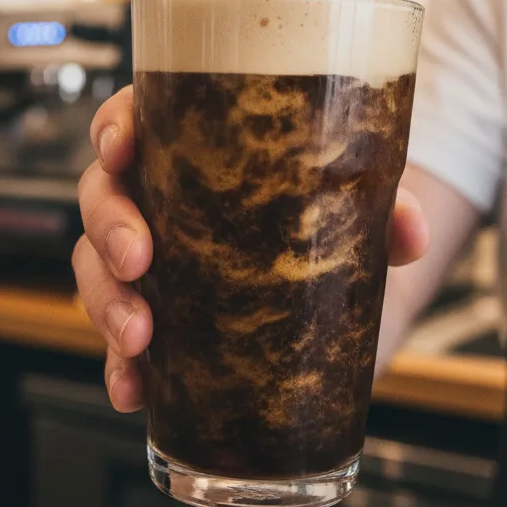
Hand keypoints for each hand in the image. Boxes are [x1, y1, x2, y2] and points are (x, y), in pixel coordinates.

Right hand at [75, 85, 430, 412]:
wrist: (335, 295)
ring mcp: (150, 260)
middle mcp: (158, 198)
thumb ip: (383, 209)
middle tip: (139, 260)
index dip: (114, 130)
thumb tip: (409, 233)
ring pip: (96, 267)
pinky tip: (134, 387)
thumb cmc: (321, 219)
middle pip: (102, 195)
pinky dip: (119, 365)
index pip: (133, 119)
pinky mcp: (157, 318)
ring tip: (138, 337)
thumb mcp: (354, 206)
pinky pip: (118, 338)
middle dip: (110, 226)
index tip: (121, 149)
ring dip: (105, 302)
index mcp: (190, 148)